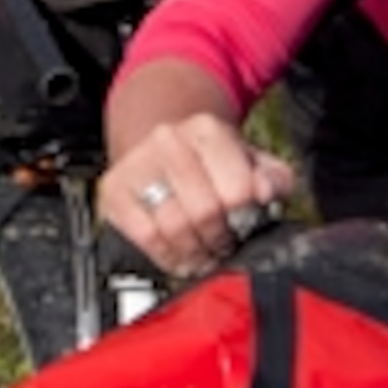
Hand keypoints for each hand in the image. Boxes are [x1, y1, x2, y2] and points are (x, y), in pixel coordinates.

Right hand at [98, 112, 297, 279]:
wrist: (160, 152)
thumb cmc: (211, 164)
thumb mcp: (251, 163)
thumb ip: (273, 177)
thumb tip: (266, 193)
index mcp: (207, 130)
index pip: (237, 189)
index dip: (246, 219)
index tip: (245, 228)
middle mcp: (168, 140)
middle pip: (204, 212)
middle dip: (220, 239)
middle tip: (225, 247)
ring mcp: (137, 164)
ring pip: (174, 227)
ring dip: (196, 252)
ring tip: (206, 256)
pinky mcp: (114, 190)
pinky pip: (146, 237)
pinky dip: (168, 256)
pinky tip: (181, 258)